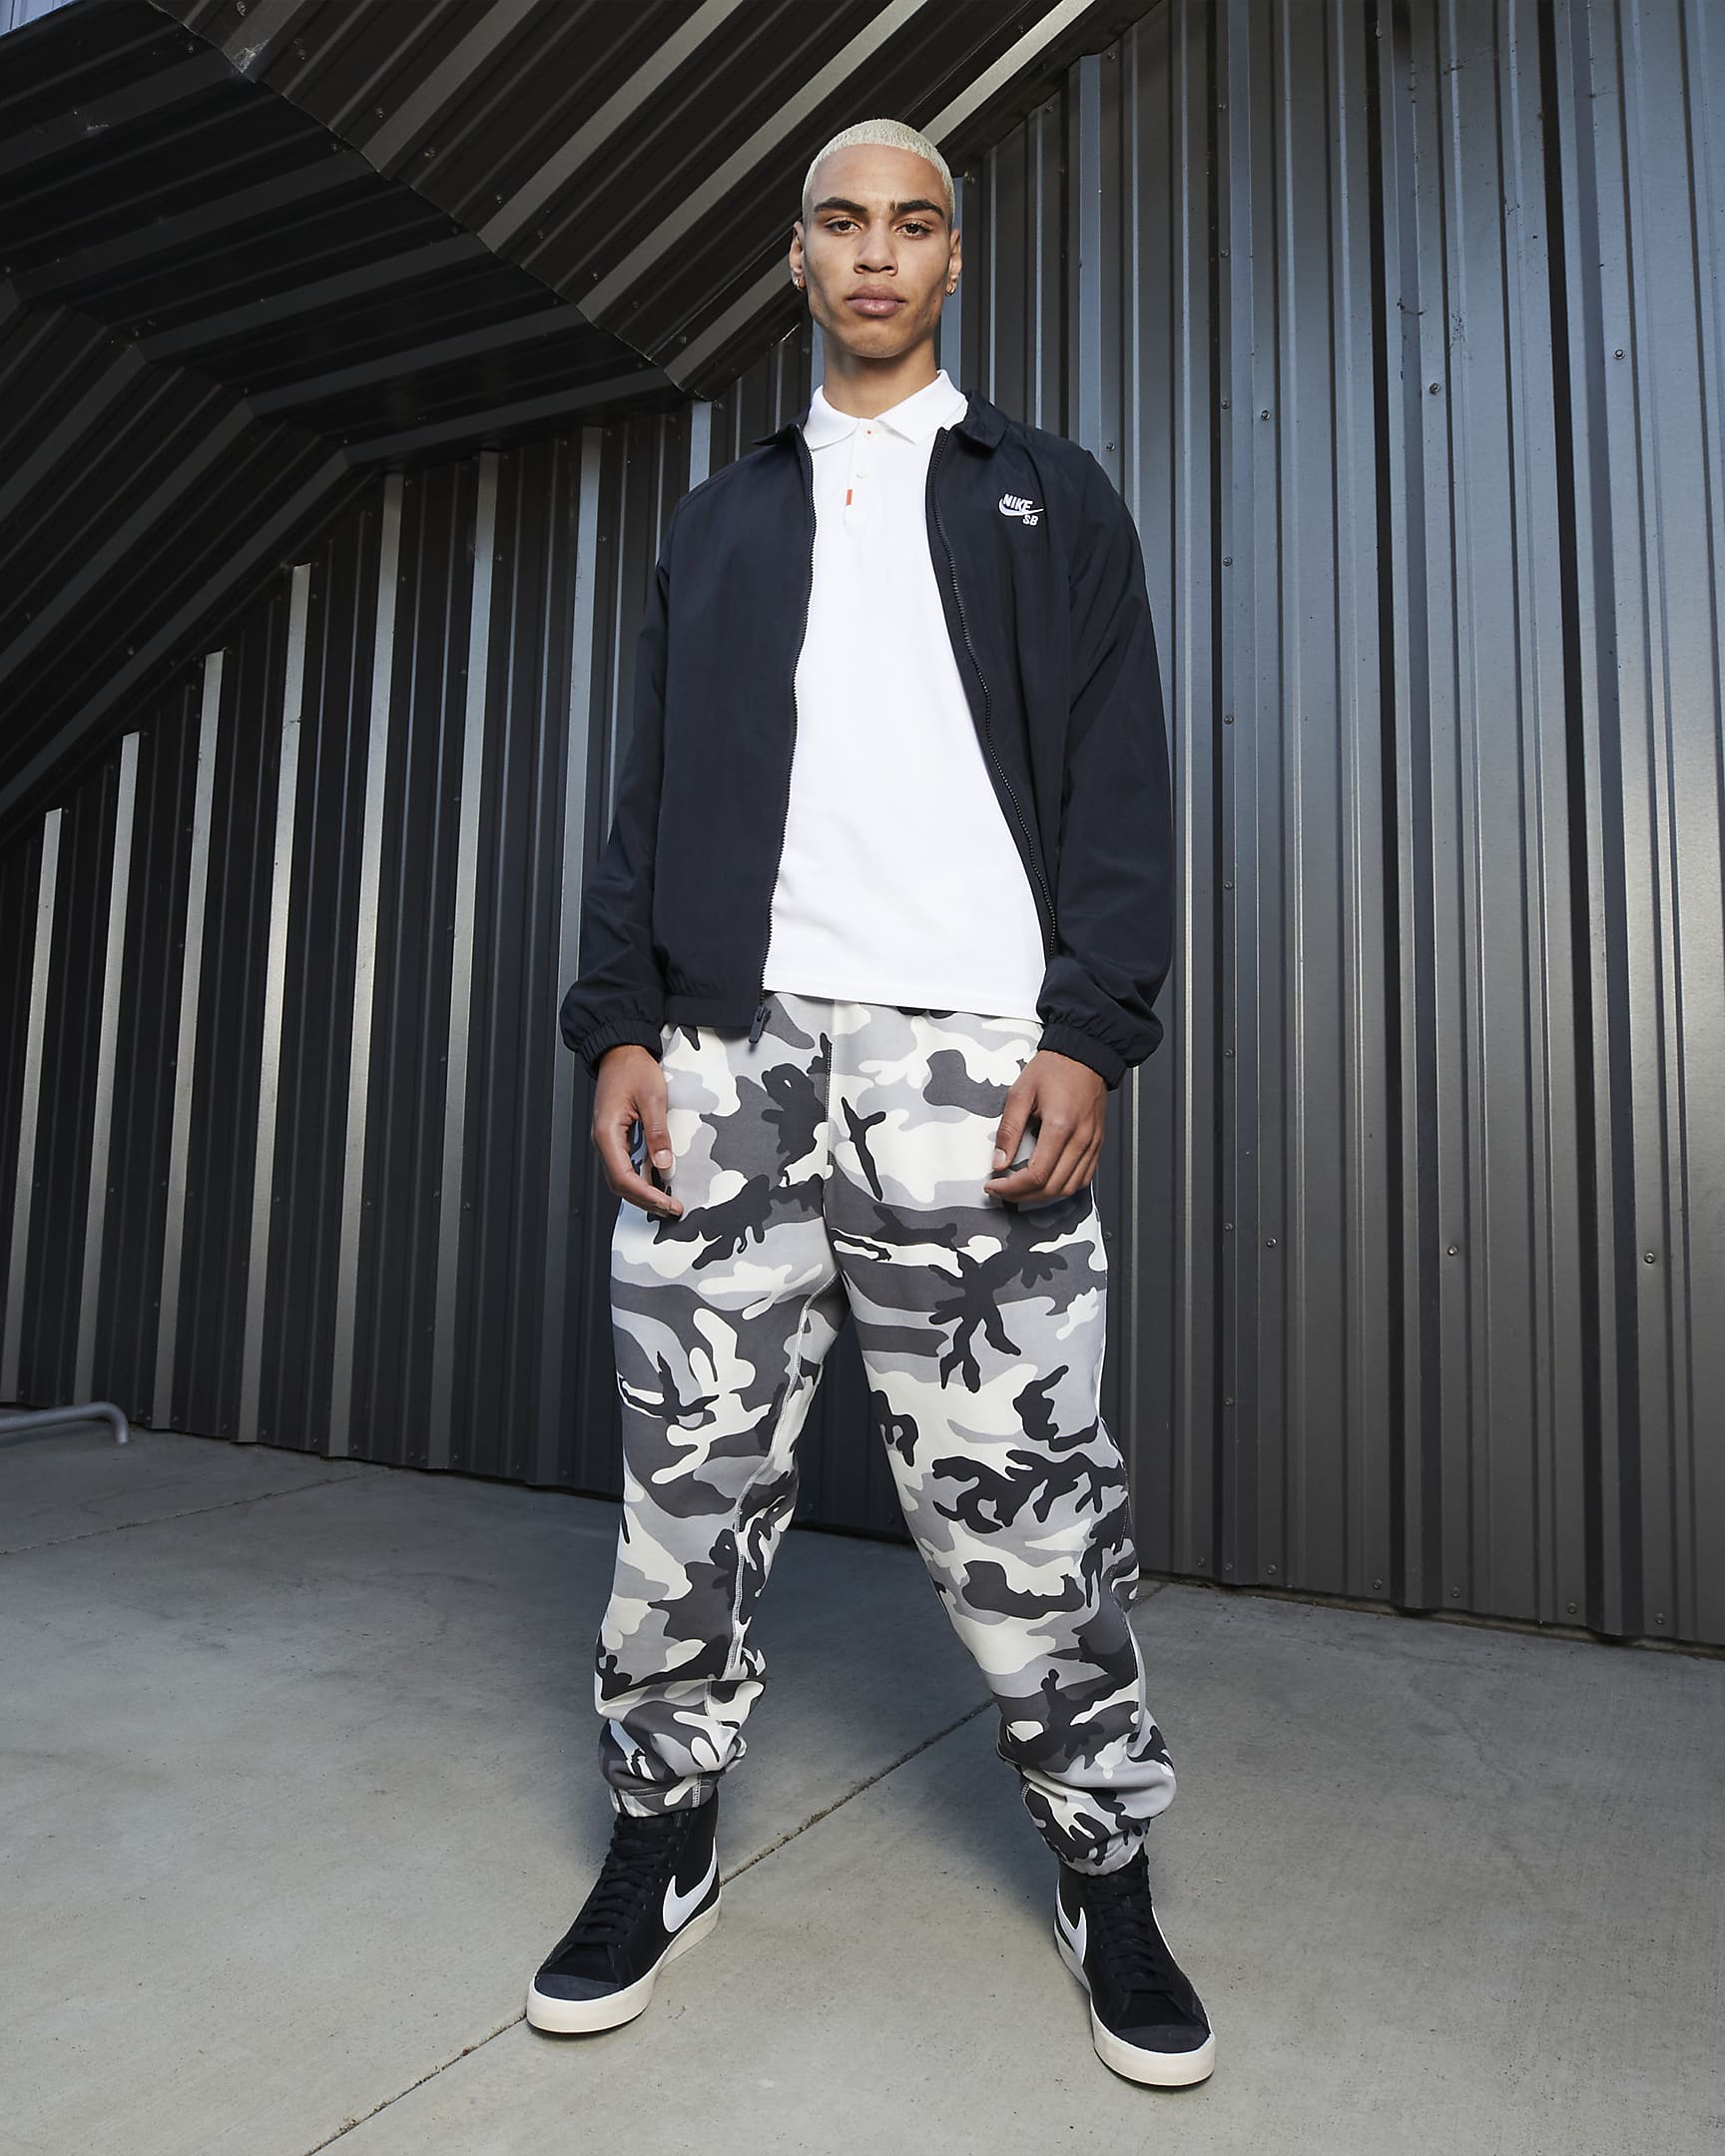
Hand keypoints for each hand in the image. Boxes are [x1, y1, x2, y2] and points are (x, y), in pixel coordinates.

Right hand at [592, 1045, 681, 1217]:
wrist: (620, 1049)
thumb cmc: (632, 1068)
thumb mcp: (652, 1098)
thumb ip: (657, 1133)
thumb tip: (663, 1165)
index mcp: (607, 1132)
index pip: (623, 1177)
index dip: (646, 1195)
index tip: (667, 1204)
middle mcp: (602, 1139)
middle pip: (619, 1184)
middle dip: (645, 1200)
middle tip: (671, 1208)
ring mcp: (607, 1139)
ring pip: (620, 1177)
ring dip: (642, 1192)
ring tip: (665, 1200)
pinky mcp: (615, 1136)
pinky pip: (624, 1165)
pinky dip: (639, 1178)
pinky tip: (656, 1182)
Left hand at [983, 1050, 1105, 1203]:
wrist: (1085, 1054)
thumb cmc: (1056, 1068)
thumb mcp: (1020, 1093)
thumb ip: (1008, 1130)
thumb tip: (999, 1161)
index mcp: (1060, 1126)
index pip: (1036, 1175)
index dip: (1011, 1187)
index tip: (994, 1185)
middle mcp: (1080, 1139)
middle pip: (1052, 1188)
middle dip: (1022, 1196)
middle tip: (1002, 1191)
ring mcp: (1092, 1144)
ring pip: (1069, 1188)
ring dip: (1042, 1195)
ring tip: (1021, 1189)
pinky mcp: (1097, 1144)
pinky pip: (1083, 1179)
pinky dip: (1063, 1187)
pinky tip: (1046, 1181)